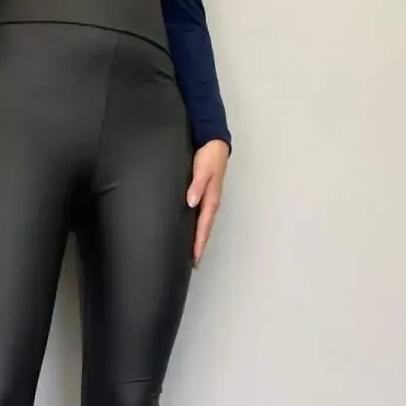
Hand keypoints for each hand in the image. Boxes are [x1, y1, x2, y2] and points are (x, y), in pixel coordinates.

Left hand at [186, 140, 229, 264]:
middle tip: (194, 264)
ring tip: (193, 254)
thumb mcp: (202, 169)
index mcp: (211, 200)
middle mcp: (211, 203)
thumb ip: (196, 185)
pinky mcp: (205, 196)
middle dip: (200, 247)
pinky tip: (191, 232)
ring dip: (199, 239)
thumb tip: (191, 202)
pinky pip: (201, 217)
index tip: (195, 258)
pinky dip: (198, 228)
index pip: (204, 227)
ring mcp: (209, 200)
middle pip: (205, 230)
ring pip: (203, 225)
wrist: (215, 142)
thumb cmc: (209, 156)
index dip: (199, 243)